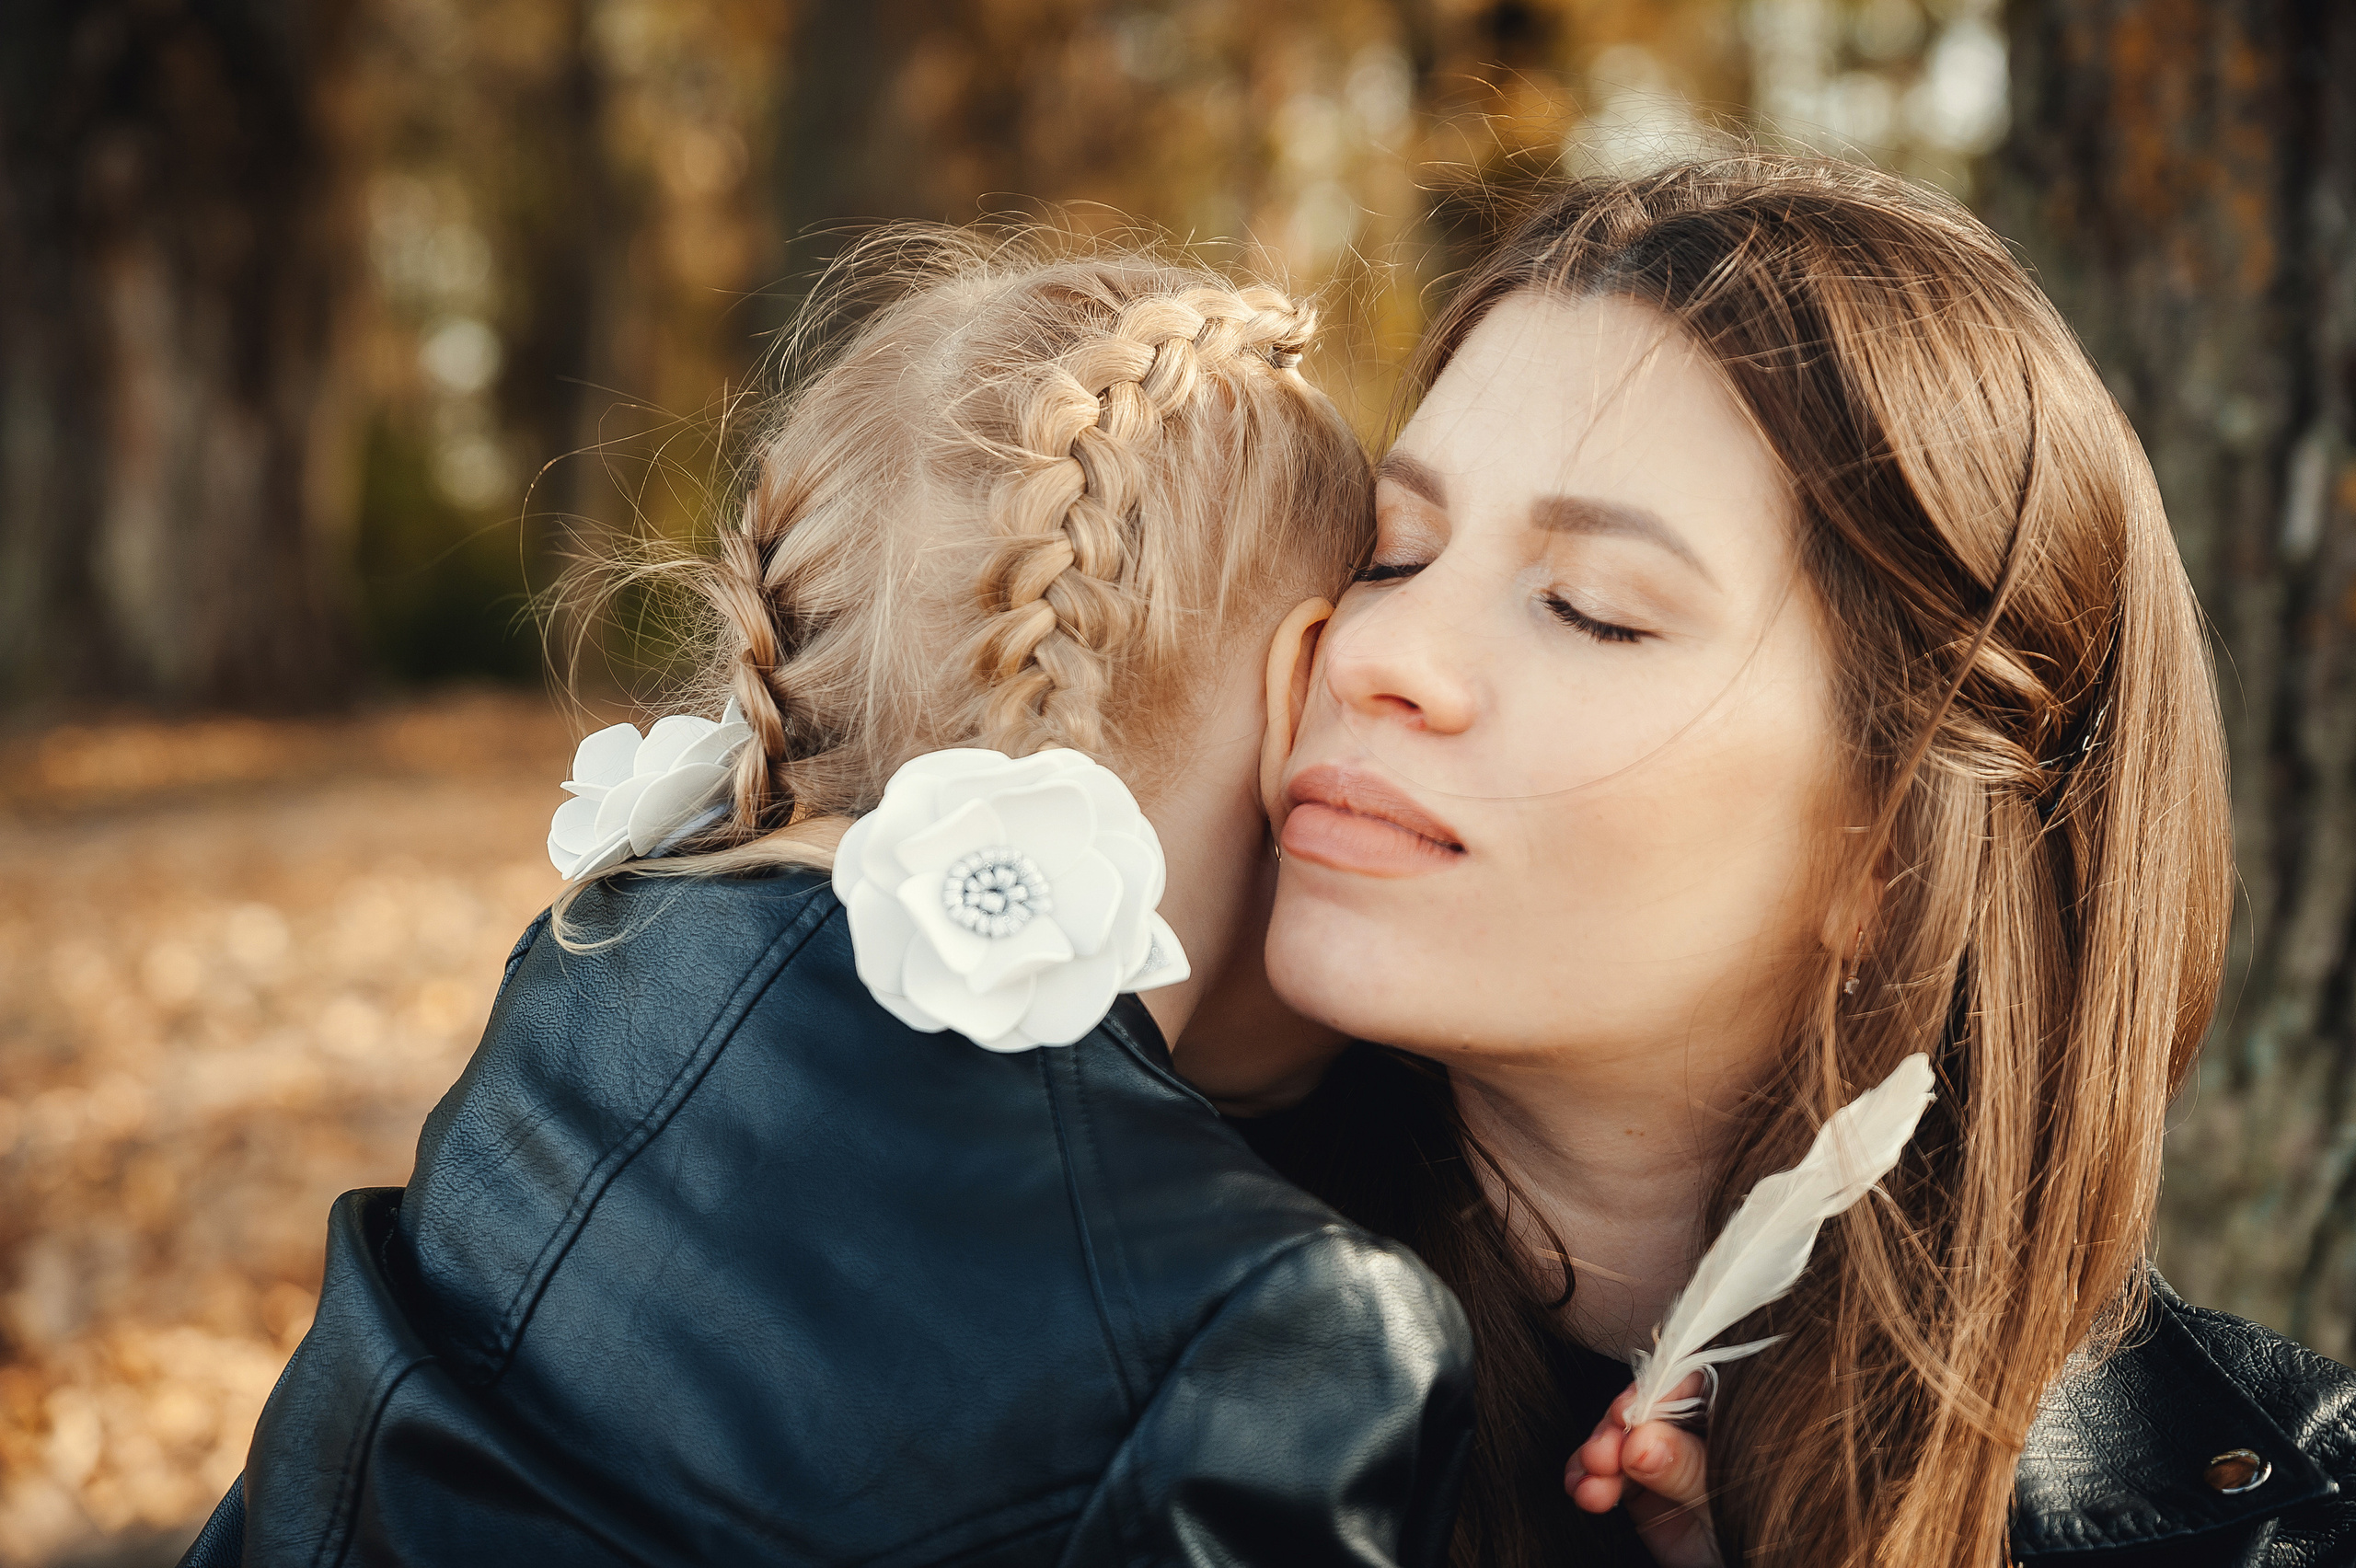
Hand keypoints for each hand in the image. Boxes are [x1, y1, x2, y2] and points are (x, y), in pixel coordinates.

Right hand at [1566, 1378, 1720, 1567]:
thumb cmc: (1759, 1534)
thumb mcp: (1726, 1499)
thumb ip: (1687, 1468)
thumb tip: (1640, 1440)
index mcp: (1734, 1415)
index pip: (1692, 1381)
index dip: (1653, 1391)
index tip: (1624, 1413)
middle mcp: (1698, 1429)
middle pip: (1647, 1406)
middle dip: (1615, 1430)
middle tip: (1599, 1457)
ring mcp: (1667, 1456)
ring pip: (1620, 1437)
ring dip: (1596, 1457)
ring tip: (1588, 1487)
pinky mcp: (1643, 1487)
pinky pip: (1608, 1472)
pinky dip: (1589, 1479)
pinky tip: (1584, 1492)